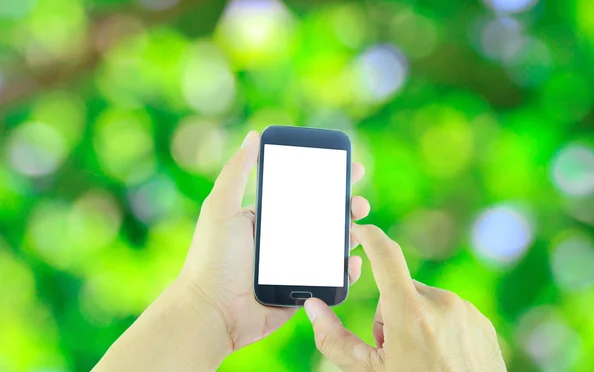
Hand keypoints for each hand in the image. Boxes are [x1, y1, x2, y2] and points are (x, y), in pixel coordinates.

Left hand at [179, 131, 370, 353]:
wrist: (211, 312)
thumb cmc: (211, 259)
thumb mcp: (220, 208)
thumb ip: (237, 172)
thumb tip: (252, 135)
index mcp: (267, 218)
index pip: (303, 193)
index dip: (327, 179)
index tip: (350, 168)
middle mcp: (283, 240)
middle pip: (323, 218)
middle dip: (346, 207)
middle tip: (359, 203)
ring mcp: (294, 266)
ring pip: (331, 247)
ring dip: (351, 235)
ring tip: (359, 229)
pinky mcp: (301, 290)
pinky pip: (329, 277)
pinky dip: (345, 270)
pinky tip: (351, 262)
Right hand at [303, 224, 505, 371]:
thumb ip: (335, 339)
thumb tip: (314, 307)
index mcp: (410, 312)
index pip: (385, 254)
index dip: (368, 235)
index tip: (357, 229)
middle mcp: (441, 303)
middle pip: (400, 290)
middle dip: (390, 312)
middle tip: (395, 350)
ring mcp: (465, 312)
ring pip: (425, 302)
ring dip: (416, 321)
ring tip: (422, 358)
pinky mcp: (481, 323)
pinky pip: (449, 313)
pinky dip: (439, 328)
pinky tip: (442, 358)